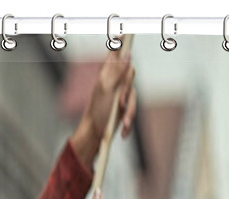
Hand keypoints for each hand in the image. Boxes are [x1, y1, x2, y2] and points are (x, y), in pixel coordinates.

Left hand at [71, 50, 137, 166]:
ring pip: (133, 95)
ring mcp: (119, 94)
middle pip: (130, 73)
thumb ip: (117, 71)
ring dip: (129, 112)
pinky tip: (122, 130)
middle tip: (120, 102)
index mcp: (106, 73)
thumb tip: (127, 54)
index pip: (114, 51)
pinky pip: (133, 109)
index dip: (120, 42)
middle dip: (127, 90)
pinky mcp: (123, 108)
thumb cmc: (97, 112)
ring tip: (122, 124)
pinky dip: (128, 121)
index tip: (124, 33)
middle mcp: (114, 81)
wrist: (95, 136)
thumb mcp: (106, 89)